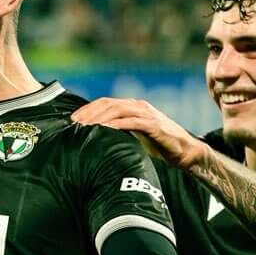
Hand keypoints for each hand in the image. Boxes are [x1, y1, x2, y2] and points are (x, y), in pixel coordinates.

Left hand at [71, 97, 207, 168]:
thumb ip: (117, 133)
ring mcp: (147, 114)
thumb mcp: (133, 136)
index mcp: (131, 107)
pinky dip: (117, 125)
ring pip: (118, 110)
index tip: (71, 120)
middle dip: (89, 112)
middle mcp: (138, 106)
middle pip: (108, 104)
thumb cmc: (157, 145)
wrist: (183, 151)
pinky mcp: (154, 125)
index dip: (87, 109)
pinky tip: (105, 129)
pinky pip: (132, 122)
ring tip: (85, 126)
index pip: (104, 103)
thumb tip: (94, 140)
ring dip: (99, 117)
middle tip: (74, 124)